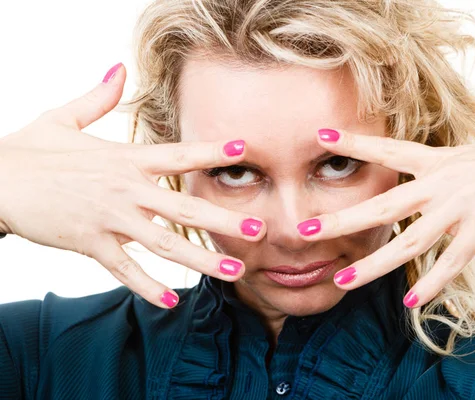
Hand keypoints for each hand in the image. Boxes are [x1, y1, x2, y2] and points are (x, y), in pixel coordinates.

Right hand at [0, 63, 265, 308]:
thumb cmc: (30, 149)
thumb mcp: (62, 117)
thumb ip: (97, 97)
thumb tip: (117, 68)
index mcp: (125, 158)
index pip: (178, 153)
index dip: (213, 151)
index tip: (245, 149)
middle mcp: (125, 189)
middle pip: (184, 206)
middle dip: (224, 218)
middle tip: (259, 229)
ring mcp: (109, 219)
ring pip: (164, 243)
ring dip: (202, 259)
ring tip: (235, 272)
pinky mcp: (89, 243)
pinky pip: (124, 269)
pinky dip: (147, 286)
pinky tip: (171, 301)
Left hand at [298, 48, 474, 307]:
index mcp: (443, 159)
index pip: (389, 149)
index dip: (355, 143)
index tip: (320, 137)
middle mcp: (444, 184)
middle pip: (383, 204)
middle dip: (342, 218)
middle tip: (304, 229)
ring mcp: (462, 208)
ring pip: (409, 241)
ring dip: (373, 263)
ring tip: (341, 280)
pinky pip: (453, 261)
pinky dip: (433, 282)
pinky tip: (410, 302)